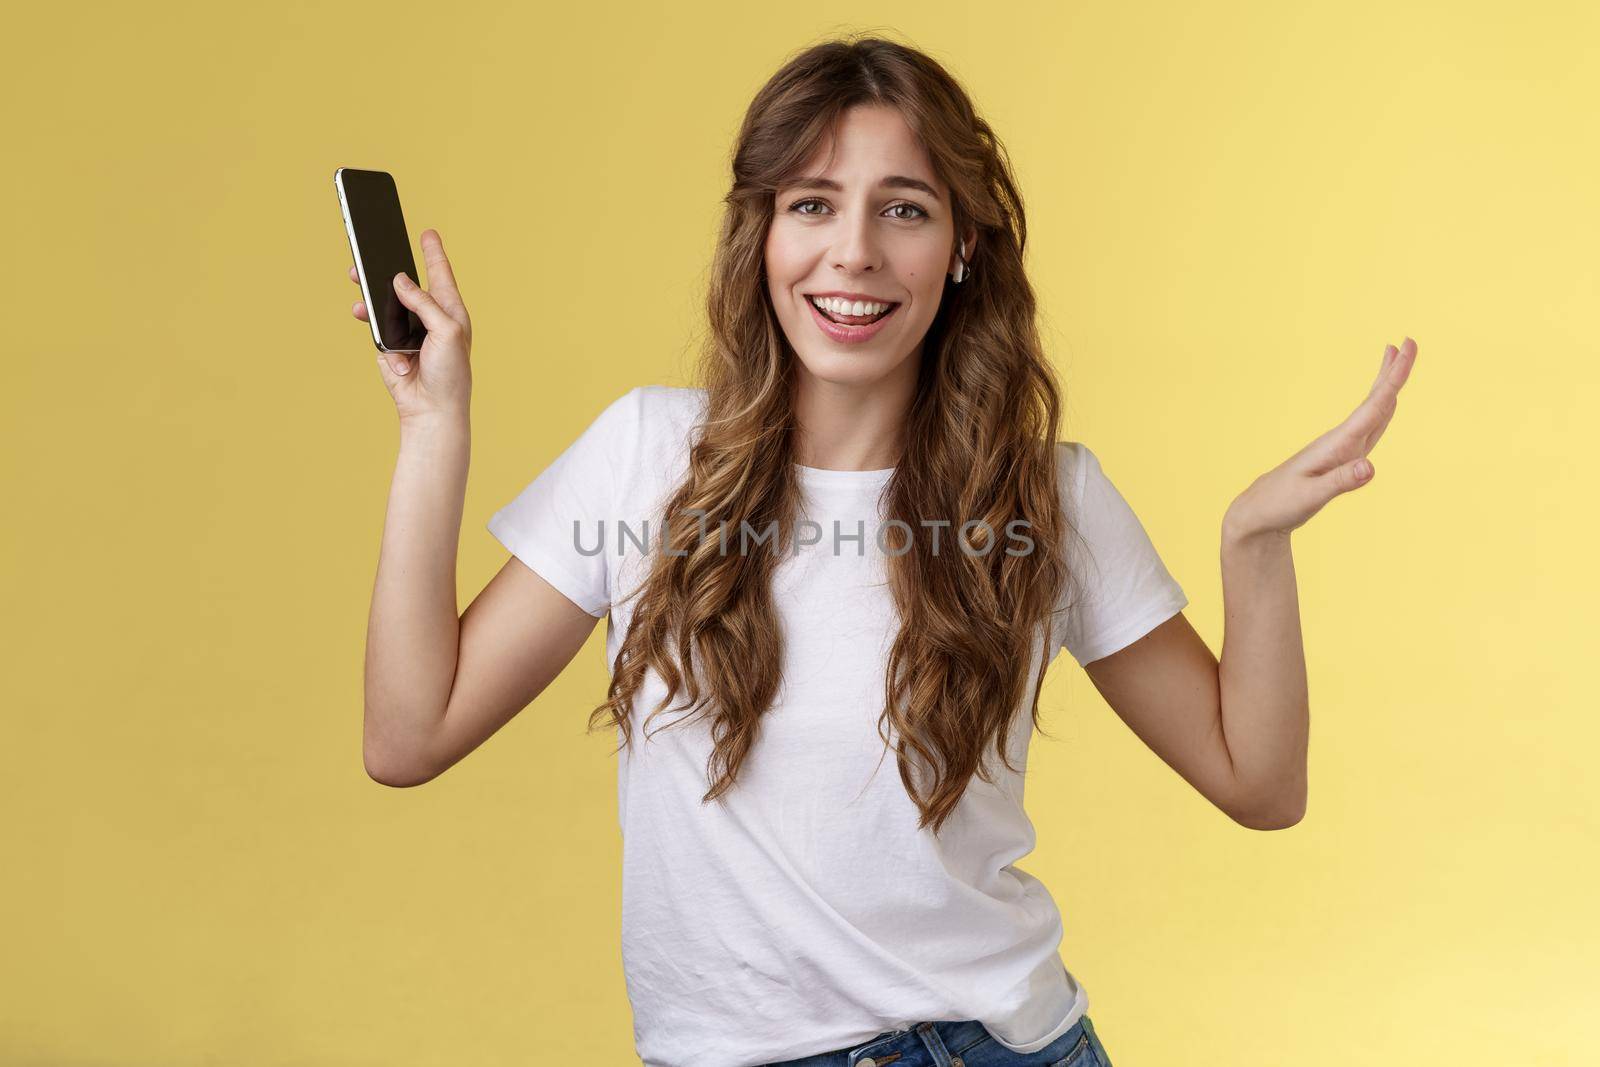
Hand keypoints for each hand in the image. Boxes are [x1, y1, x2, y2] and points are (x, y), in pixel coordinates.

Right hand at [348, 228, 471, 422]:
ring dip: (370, 292)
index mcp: (449, 311)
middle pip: (405, 285)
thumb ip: (424, 303)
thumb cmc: (450, 372)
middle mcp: (428, 318)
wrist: (431, 409)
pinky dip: (370, 323)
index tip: (428, 233)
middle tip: (371, 249)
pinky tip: (365, 318)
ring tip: (356, 276)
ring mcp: (407, 331)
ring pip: (384, 303)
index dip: (433, 253)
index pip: (440, 275)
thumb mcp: (446, 331)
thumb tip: (400, 280)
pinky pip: (375, 326)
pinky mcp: (389, 345)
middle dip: (388, 268)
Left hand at [1224, 337, 1417, 540]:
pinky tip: (1385, 403)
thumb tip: (1370, 467)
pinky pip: (1368, 428)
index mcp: (1336, 444)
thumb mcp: (1311, 497)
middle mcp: (1340, 441)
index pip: (1372, 406)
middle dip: (1393, 372)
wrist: (1258, 514)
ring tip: (1396, 358)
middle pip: (1373, 401)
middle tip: (1409, 342)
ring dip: (1386, 385)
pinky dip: (1380, 410)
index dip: (1392, 378)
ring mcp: (1340, 448)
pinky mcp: (1340, 459)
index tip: (1405, 348)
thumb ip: (1341, 482)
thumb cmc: (1280, 504)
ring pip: (1371, 411)